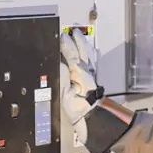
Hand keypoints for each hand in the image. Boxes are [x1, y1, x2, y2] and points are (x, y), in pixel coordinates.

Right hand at [59, 29, 98, 144]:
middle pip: (82, 52)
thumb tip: (59, 62)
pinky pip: (92, 63)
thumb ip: (62, 77)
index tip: (61, 36)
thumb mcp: (66, 95)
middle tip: (71, 31)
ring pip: (88, 56)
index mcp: (79, 74)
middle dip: (76, 41)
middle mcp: (86, 73)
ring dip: (84, 45)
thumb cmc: (80, 110)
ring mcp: (90, 76)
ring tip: (79, 36)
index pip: (72, 56)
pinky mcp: (92, 81)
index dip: (66, 45)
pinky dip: (90, 55)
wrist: (93, 121)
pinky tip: (88, 53)